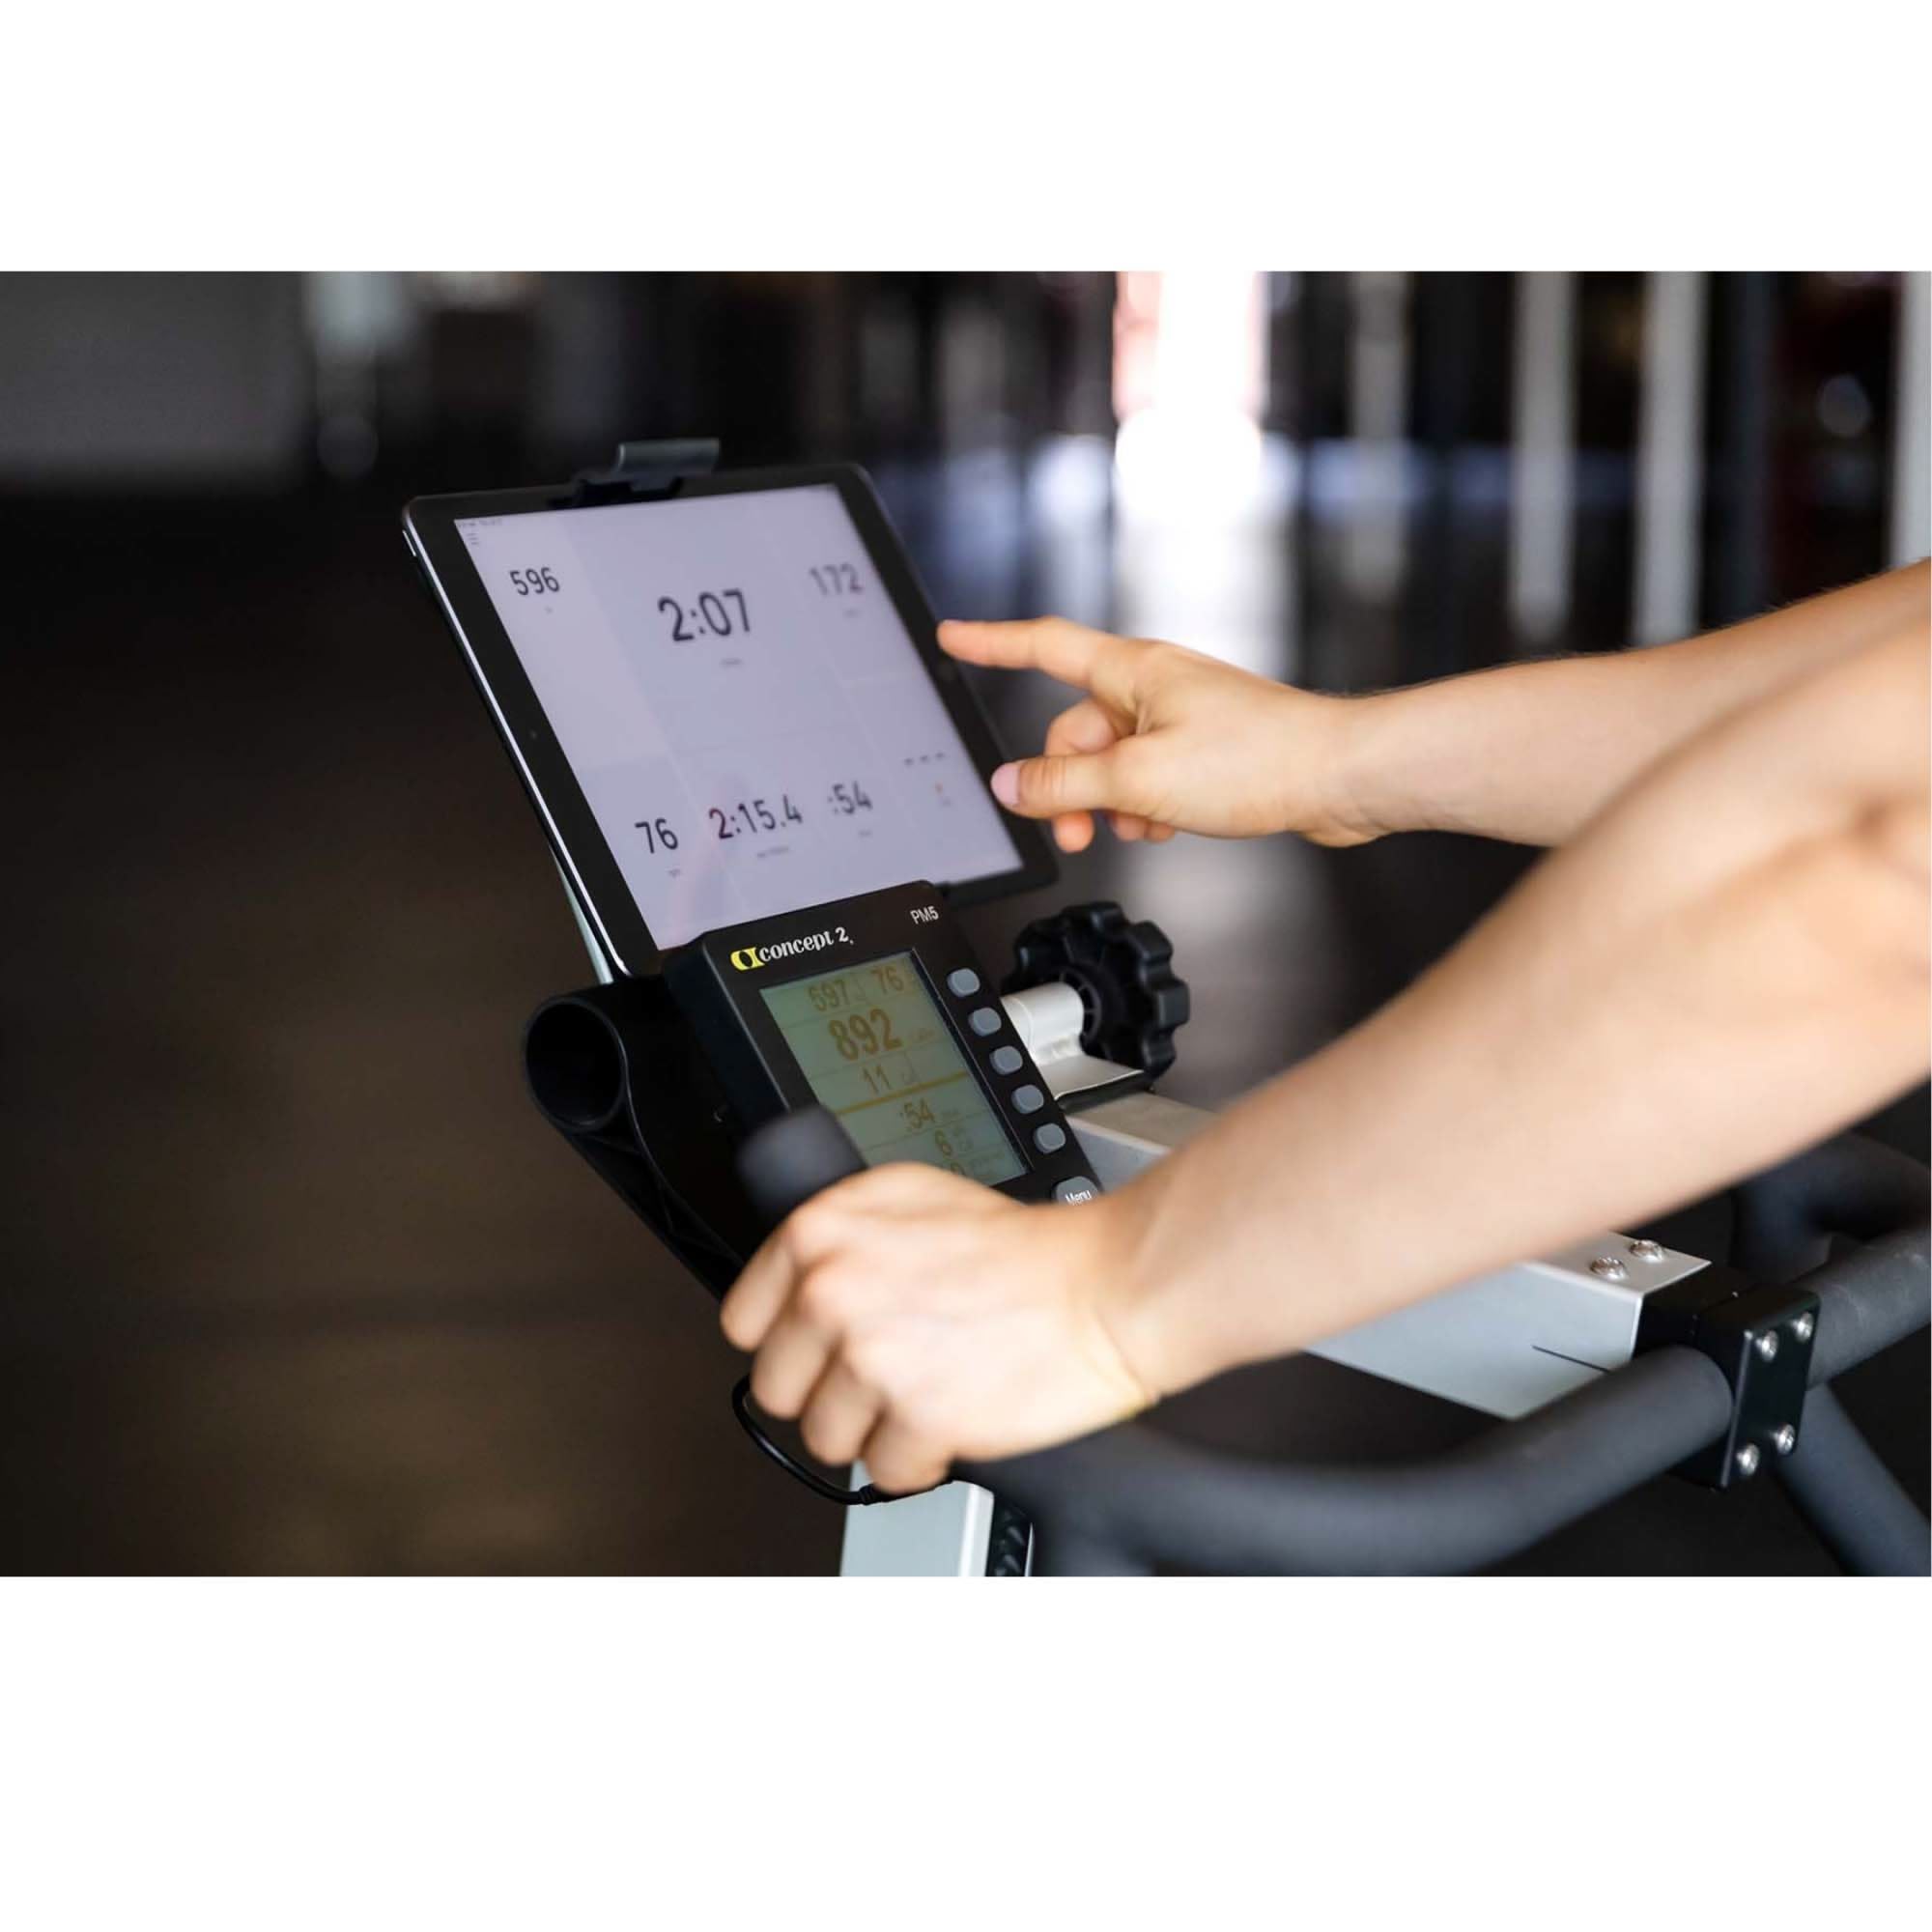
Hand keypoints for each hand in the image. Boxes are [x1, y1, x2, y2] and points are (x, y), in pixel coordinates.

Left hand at [719, 1162, 1155, 1495]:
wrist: (1105, 1288)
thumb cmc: (1023, 1250)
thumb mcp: (911, 1198)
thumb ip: (840, 1233)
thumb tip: (796, 1279)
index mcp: (820, 1232)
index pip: (743, 1321)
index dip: (790, 1341)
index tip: (821, 1346)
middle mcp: (833, 1290)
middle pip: (777, 1388)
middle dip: (830, 1390)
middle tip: (884, 1372)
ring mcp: (870, 1356)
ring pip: (826, 1437)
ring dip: (876, 1427)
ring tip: (926, 1389)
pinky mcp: (915, 1418)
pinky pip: (886, 1471)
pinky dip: (922, 1456)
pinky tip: (953, 1413)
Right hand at [939, 616, 1374, 851]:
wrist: (1339, 776)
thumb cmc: (1260, 759)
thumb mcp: (1140, 779)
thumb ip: (1066, 786)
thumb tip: (1011, 785)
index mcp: (1133, 670)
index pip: (1043, 647)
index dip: (991, 643)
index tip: (953, 637)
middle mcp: (1154, 685)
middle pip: (1075, 730)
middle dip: (1068, 784)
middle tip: (1075, 830)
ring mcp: (1181, 717)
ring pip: (1112, 761)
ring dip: (1112, 802)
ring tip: (1142, 825)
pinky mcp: (1206, 749)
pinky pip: (1148, 775)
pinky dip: (1147, 804)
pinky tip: (1169, 824)